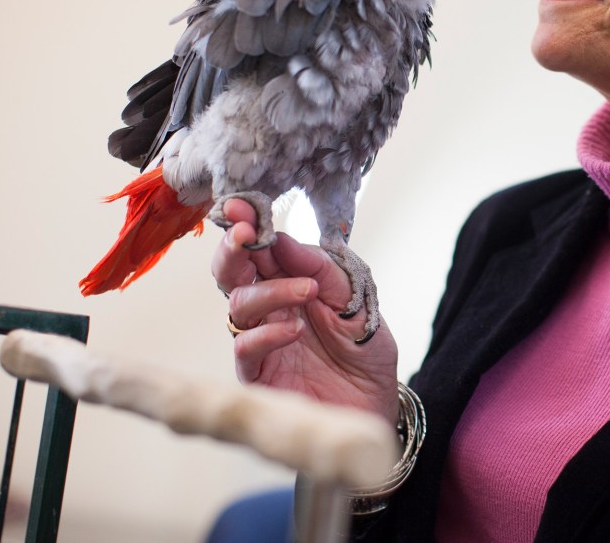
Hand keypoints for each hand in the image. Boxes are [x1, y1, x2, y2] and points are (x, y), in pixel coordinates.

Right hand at [212, 198, 398, 424]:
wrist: (377, 403)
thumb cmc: (364, 350)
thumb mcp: (354, 299)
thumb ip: (321, 268)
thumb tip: (282, 238)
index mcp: (288, 282)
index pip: (258, 248)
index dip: (247, 225)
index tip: (242, 206)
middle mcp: (268, 308)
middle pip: (232, 273)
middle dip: (234, 249)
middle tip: (248, 234)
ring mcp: (261, 340)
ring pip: (239, 305)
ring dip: (271, 290)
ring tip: (306, 291)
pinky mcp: (259, 376)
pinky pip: (247, 348)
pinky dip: (268, 334)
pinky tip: (294, 328)